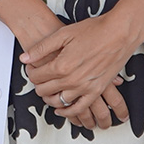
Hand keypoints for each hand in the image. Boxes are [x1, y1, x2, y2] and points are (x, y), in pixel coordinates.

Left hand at [19, 7, 143, 126]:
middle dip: (38, 85)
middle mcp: (72, 80)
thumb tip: (25, 58)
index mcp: (61, 65)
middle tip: (38, 79)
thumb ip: (42, 48)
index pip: (37, 76)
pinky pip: (79, 108)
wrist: (119, 33)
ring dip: (50, 98)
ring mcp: (85, 87)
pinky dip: (68, 112)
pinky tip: (62, 109)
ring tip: (47, 92)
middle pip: (45, 90)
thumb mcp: (63, 34)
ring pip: (59, 102)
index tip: (32, 68)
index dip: (31, 72)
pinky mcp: (96, 90)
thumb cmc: (94, 31)